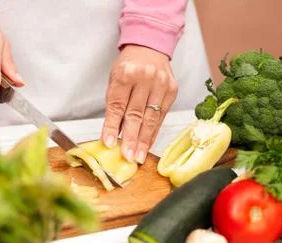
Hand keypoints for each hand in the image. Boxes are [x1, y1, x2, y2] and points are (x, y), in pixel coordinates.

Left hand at [102, 45, 178, 163]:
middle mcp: (145, 78)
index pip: (118, 106)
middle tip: (127, 156)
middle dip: (131, 138)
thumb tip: (112, 134)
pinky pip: (162, 116)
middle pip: (136, 114)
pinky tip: (148, 144)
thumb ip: (114, 106)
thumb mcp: (114, 80)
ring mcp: (161, 84)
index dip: (113, 126)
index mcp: (126, 74)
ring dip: (144, 140)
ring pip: (151, 118)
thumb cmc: (128, 66)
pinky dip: (154, 132)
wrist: (149, 47)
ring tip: (138, 156)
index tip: (109, 144)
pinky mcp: (172, 90)